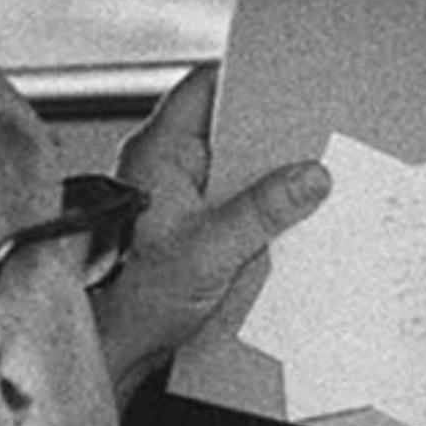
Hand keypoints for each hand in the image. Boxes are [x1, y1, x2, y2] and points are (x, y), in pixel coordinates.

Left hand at [96, 64, 329, 399]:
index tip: (288, 80)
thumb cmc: (136, 300)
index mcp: (157, 154)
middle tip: (310, 138)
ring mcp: (173, 198)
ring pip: (230, 169)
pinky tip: (286, 223)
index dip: (244, 77)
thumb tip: (310, 177)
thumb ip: (264, 210)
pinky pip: (229, 203)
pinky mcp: (185, 229)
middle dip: (269, 135)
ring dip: (265, 179)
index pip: (202, 88)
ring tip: (307, 183)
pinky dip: (256, 209)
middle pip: (224, 129)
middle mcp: (162, 168)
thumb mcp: (212, 250)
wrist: (115, 348)